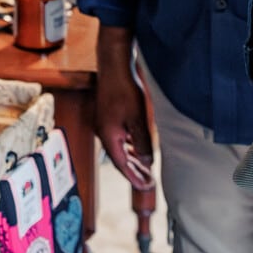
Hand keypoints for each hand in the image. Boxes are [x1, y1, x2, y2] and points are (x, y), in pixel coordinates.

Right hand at [95, 29, 155, 190]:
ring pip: (120, 148)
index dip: (135, 178)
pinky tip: (137, 146)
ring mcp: (105, 124)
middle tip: (148, 182)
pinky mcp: (109, 115)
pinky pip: (119, 137)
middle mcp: (104, 132)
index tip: (147, 187)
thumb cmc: (124, 89)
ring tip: (145, 168)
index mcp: (109, 137)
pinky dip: (129, 146)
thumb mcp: (138, 120)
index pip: (122, 165)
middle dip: (134, 172)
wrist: (114, 65)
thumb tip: (147, 162)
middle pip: (120, 159)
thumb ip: (142, 143)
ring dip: (132, 159)